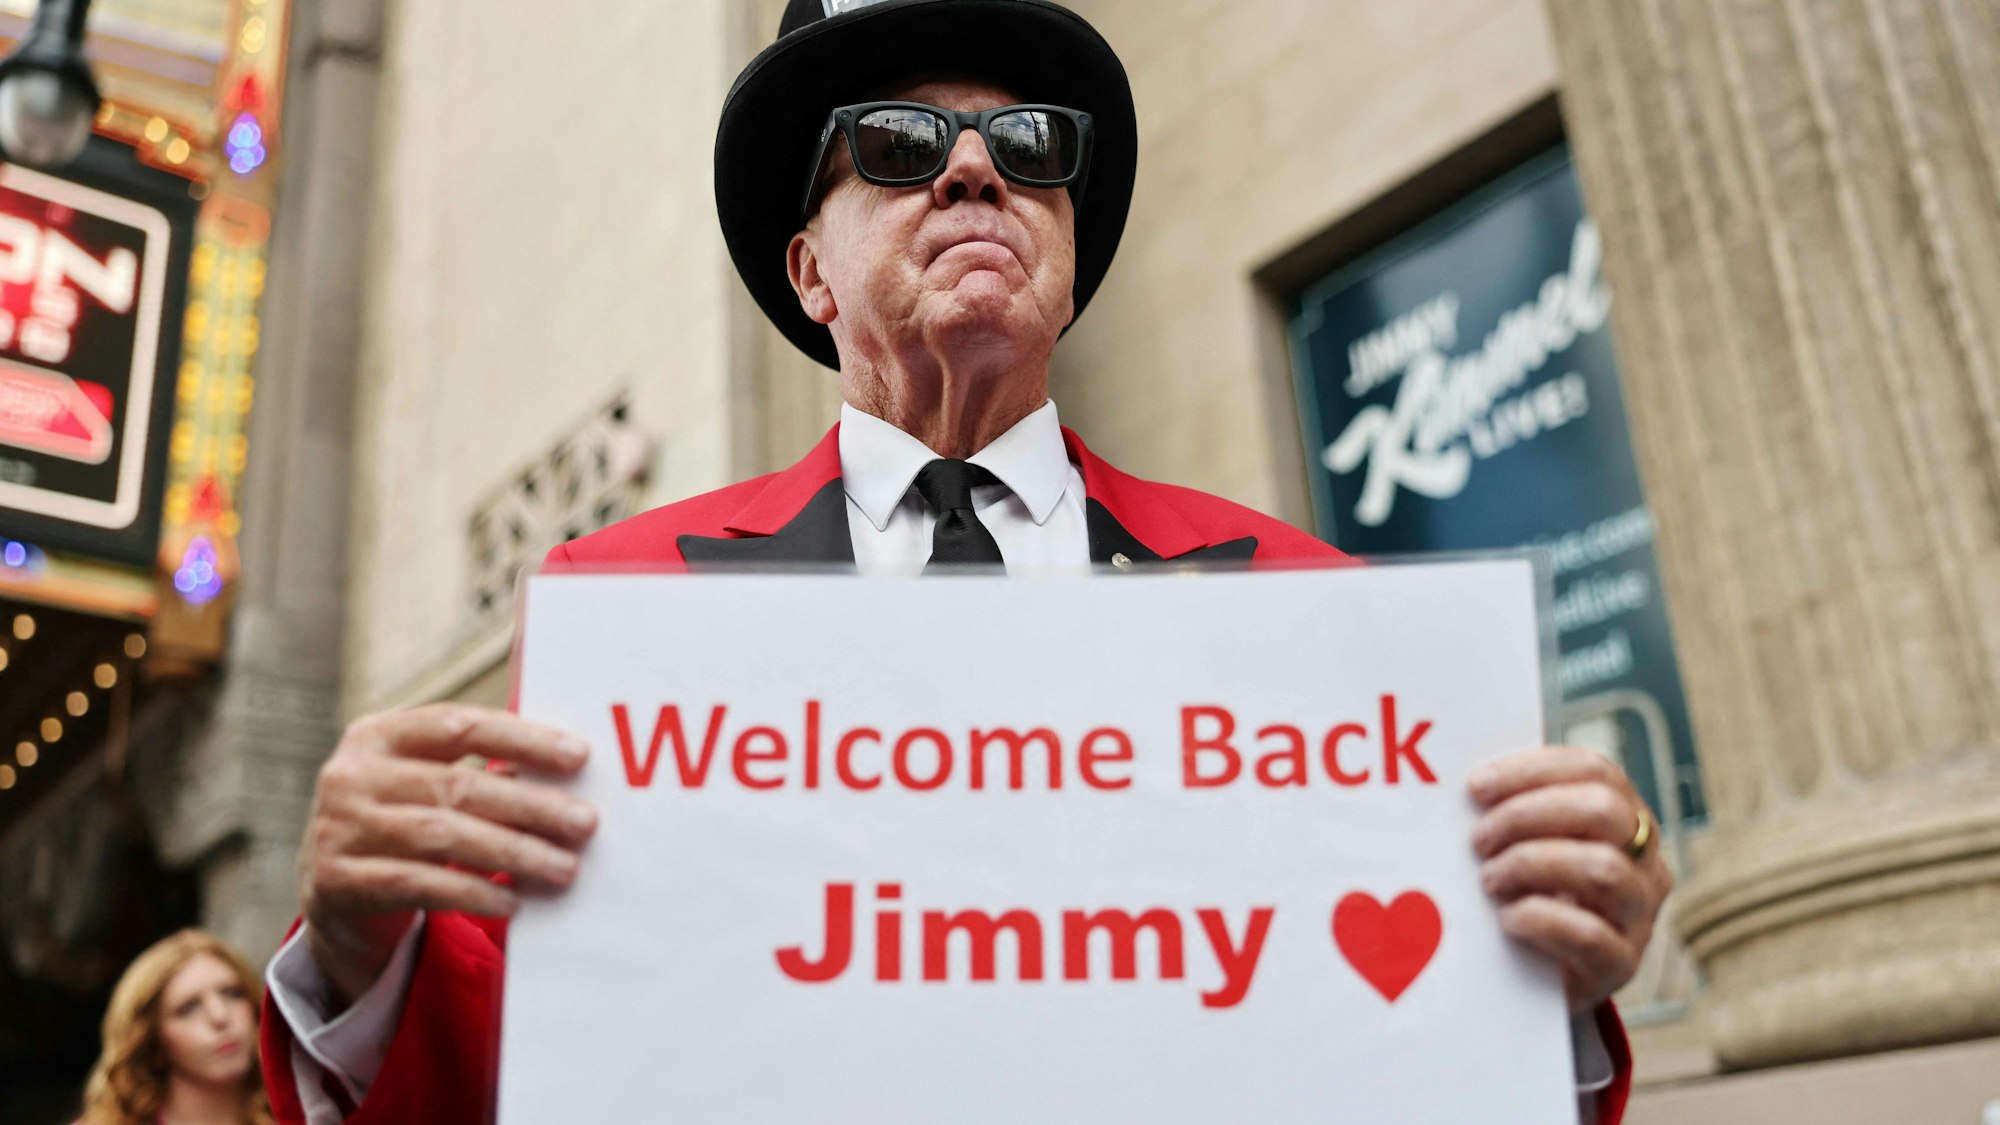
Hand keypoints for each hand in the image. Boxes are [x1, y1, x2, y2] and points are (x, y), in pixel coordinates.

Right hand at [299, 703, 597, 1005]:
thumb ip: (481, 774)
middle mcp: (350, 776)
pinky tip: (514, 901)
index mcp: (378, 735)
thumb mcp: (425, 787)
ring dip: (512, 853)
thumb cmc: (403, 823)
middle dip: (530, 806)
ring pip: (442, 836)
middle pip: (457, 786)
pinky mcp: (336, 882)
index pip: (459, 726)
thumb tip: (570, 780)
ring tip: (564, 868)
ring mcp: (337, 829)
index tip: (579, 756)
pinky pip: (418, 885)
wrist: (331, 893)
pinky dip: (472, 893)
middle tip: (586, 823)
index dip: (522, 738)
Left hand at [1468, 746, 1671, 1013]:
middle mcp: (1645, 862)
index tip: (1477, 786)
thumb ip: (1516, 812)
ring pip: (1603, 869)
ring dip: (1532, 865)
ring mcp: (1639, 915)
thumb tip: (1471, 784)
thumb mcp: (1532, 845)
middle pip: (1603, 811)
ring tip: (1489, 878)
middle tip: (1479, 838)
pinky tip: (1506, 919)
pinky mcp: (1621, 965)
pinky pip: (1589, 934)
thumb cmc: (1530, 895)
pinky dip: (1539, 919)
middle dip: (1529, 815)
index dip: (1533, 771)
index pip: (1596, 771)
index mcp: (1626, 818)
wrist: (1542, 980)